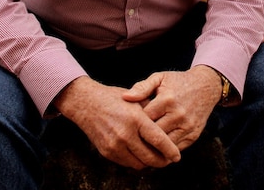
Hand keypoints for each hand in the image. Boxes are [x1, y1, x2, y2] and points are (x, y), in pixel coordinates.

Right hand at [53, 76, 180, 169]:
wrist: (86, 103)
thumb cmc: (114, 99)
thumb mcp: (136, 100)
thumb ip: (152, 113)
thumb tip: (168, 126)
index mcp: (136, 119)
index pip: (158, 140)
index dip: (170, 150)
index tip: (177, 156)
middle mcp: (125, 134)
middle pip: (150, 157)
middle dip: (162, 161)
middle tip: (168, 159)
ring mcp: (114, 145)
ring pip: (138, 164)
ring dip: (149, 163)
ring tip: (156, 157)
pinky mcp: (107, 152)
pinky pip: (126, 163)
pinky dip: (136, 161)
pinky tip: (141, 154)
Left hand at [122, 65, 220, 150]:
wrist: (206, 87)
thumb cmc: (178, 82)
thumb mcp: (160, 78)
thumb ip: (142, 87)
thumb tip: (125, 98)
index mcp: (167, 100)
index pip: (144, 119)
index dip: (133, 124)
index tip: (126, 126)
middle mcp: (178, 115)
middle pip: (153, 135)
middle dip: (141, 139)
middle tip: (129, 142)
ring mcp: (187, 126)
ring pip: (164, 145)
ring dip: (152, 148)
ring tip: (140, 149)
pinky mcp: (194, 135)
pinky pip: (176, 149)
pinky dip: (165, 151)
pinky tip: (155, 150)